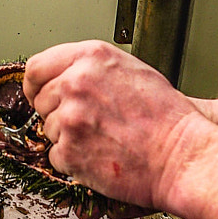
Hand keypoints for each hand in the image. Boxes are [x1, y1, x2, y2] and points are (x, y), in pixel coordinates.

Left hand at [23, 41, 217, 218]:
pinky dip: (74, 160)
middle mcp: (75, 83)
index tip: (38, 94)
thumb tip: (67, 75)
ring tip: (103, 139)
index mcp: (90, 58)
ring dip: (69, 137)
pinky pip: (56, 156)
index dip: (36, 84)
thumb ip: (92, 69)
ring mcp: (70, 118)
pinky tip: (100, 155)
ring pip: (49, 129)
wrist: (181, 156)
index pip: (37, 66)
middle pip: (42, 100)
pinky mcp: (69, 152)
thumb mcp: (132, 71)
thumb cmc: (167, 118)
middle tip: (87, 123)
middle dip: (58, 112)